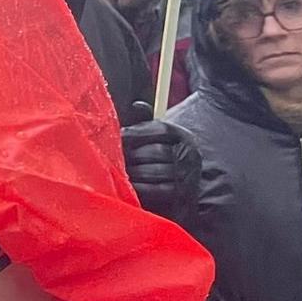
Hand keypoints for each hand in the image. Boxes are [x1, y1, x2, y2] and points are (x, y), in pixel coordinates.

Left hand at [121, 108, 200, 225]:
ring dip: (131, 170)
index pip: (162, 129)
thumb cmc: (157, 156)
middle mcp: (190, 155)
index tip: (118, 135)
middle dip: (130, 153)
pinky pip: (154, 190)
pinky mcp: (178, 195)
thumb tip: (137, 105)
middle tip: (111, 155)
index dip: (137, 132)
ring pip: (153, 170)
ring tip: (115, 169)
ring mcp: (186, 176)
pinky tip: (124, 184)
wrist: (177, 184)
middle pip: (156, 151)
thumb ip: (144, 121)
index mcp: (183, 136)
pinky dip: (137, 187)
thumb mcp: (154, 137)